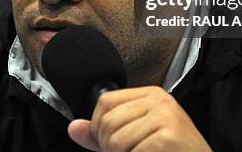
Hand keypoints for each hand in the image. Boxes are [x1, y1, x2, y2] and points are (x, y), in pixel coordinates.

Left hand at [68, 86, 210, 151]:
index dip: (99, 128)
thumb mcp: (136, 137)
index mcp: (150, 94)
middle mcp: (159, 100)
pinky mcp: (168, 136)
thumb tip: (73, 128)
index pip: (105, 102)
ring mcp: (165, 116)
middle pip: (108, 121)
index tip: (110, 144)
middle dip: (109, 147)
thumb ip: (103, 133)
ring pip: (117, 140)